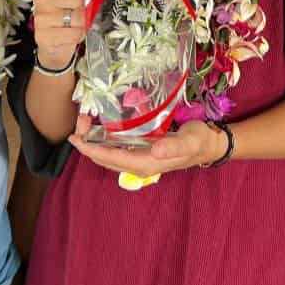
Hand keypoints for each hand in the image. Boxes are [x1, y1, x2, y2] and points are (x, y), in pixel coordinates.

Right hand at [32, 0, 102, 69]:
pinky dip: (79, 36)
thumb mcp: (71, 1)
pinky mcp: (44, 35)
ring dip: (84, 24)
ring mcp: (42, 17)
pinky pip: (74, 34)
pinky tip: (72, 35)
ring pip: (79, 17)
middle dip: (87, 7)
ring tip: (77, 26)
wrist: (52, 47)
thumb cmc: (65, 20)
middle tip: (85, 13)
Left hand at [68, 116, 227, 177]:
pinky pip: (116, 148)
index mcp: (146, 163)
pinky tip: (100, 126)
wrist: (208, 145)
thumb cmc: (199, 141)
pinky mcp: (140, 151)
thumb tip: (155, 151)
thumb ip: (174, 147)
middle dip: (88, 143)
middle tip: (79, 121)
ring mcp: (138, 158)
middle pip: (105, 158)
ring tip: (85, 121)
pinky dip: (104, 139)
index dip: (91, 149)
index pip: (111, 158)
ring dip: (94, 141)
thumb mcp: (190, 141)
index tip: (76, 137)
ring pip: (108, 154)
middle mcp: (138, 164)